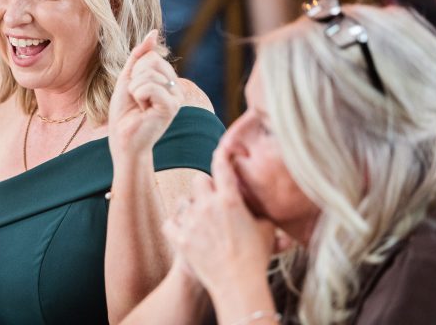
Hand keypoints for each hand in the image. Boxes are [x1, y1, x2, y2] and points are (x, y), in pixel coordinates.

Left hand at [108, 30, 182, 162]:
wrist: (123, 140)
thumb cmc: (124, 112)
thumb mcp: (128, 78)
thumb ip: (140, 56)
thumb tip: (154, 32)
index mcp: (168, 80)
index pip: (151, 55)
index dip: (135, 71)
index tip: (135, 91)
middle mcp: (176, 87)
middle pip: (151, 60)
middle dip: (135, 78)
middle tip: (137, 99)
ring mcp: (177, 97)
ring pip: (148, 73)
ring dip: (134, 90)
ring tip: (140, 106)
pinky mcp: (172, 107)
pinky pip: (150, 87)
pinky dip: (138, 96)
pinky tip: (143, 110)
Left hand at [163, 145, 274, 297]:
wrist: (238, 284)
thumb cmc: (256, 258)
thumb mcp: (266, 230)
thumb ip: (260, 213)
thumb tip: (262, 206)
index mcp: (230, 200)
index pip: (222, 167)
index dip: (221, 156)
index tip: (220, 150)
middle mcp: (208, 205)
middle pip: (198, 180)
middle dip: (205, 187)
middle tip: (212, 199)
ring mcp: (191, 221)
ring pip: (183, 201)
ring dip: (190, 208)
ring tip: (199, 220)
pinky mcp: (179, 237)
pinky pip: (169, 222)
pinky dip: (174, 226)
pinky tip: (182, 230)